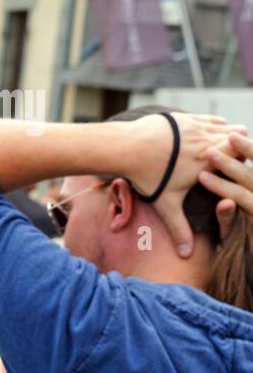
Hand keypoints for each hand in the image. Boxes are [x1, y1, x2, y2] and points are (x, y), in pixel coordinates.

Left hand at [124, 112, 245, 255]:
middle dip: (237, 147)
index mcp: (208, 162)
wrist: (130, 147)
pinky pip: (207, 118)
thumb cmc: (149, 178)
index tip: (242, 167)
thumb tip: (185, 254)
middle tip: (238, 155)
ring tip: (228, 143)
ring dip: (226, 134)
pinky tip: (217, 126)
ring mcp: (196, 126)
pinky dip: (213, 123)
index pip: (237, 155)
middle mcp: (206, 141)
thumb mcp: (166, 206)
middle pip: (235, 137)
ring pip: (223, 125)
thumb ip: (179, 229)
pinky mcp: (184, 118)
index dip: (242, 160)